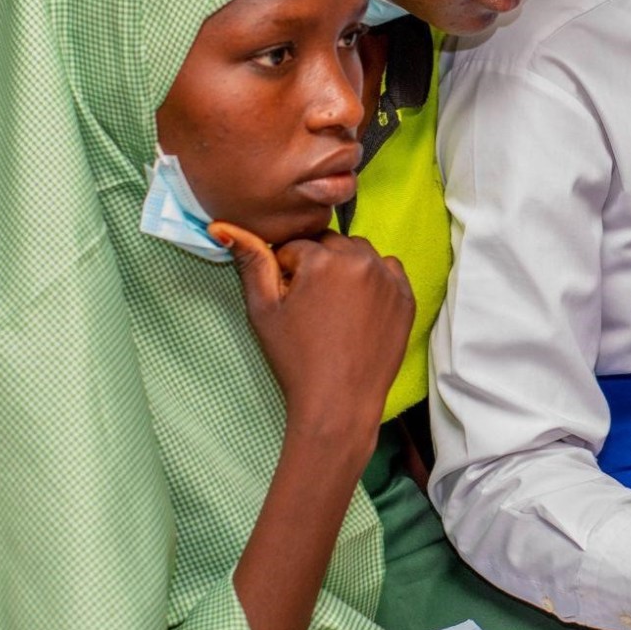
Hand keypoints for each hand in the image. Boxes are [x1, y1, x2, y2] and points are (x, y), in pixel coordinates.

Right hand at [212, 221, 413, 463]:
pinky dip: (374, 281)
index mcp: (324, 258)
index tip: (290, 300)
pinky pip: (388, 271)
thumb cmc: (296, 359)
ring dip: (346, 268)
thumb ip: (251, 262)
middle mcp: (361, 259)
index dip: (287, 271)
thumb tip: (224, 226)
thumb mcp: (263, 310)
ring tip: (334, 307)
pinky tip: (359, 310)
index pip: (297, 246)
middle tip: (311, 304)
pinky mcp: (406, 296)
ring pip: (360, 254)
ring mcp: (388, 277)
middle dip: (318, 265)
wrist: (339, 402)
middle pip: (331, 244)